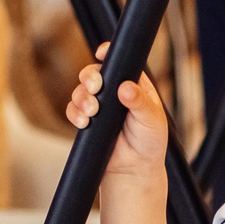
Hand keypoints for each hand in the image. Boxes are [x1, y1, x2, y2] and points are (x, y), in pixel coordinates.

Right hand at [66, 42, 168, 182]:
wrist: (134, 170)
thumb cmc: (150, 142)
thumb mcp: (151, 119)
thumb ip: (139, 102)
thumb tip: (125, 87)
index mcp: (133, 84)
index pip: (118, 62)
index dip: (108, 54)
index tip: (101, 53)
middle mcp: (114, 91)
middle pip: (94, 73)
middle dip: (89, 77)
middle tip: (95, 87)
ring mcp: (99, 105)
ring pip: (80, 91)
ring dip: (81, 97)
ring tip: (92, 111)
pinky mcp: (86, 121)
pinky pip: (72, 110)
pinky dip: (74, 113)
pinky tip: (84, 121)